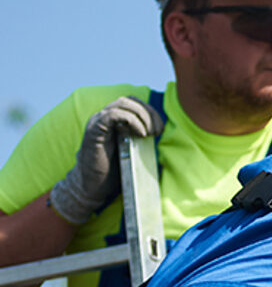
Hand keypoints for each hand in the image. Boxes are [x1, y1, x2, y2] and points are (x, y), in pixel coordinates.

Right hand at [48, 96, 162, 224]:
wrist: (93, 186)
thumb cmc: (114, 171)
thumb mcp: (134, 150)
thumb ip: (142, 137)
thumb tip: (164, 131)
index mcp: (114, 121)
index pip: (134, 103)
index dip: (150, 111)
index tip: (161, 129)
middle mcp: (104, 117)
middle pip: (130, 100)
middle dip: (149, 112)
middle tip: (158, 131)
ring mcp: (97, 122)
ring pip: (122, 103)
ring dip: (142, 115)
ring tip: (150, 133)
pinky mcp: (94, 131)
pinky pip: (112, 115)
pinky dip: (131, 120)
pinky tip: (140, 134)